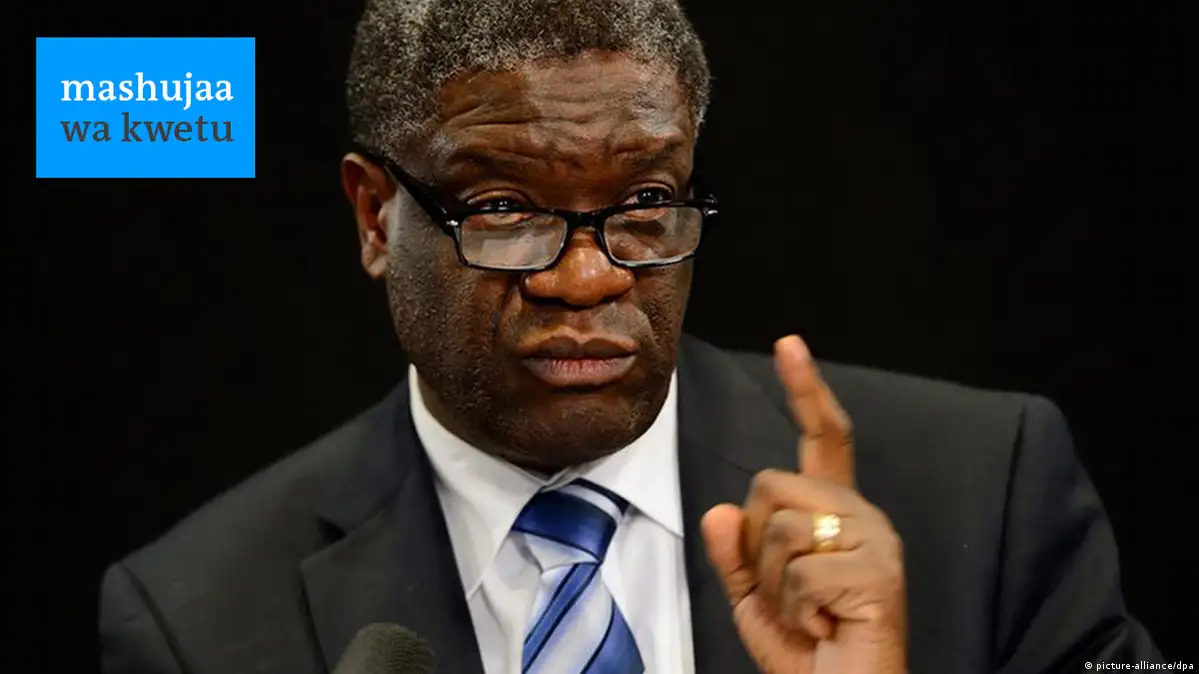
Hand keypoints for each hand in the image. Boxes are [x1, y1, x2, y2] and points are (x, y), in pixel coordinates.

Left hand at [700, 335, 906, 673]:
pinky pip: (800, 571)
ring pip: (781, 525)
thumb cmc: (807, 652)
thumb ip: (735, 554)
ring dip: (776, 583)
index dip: (806, 390)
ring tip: (809, 613)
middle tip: (788, 593)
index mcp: (836, 513)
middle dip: (757, 545)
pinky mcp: (880, 572)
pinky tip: (825, 626)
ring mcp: (876, 540)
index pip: (823, 438)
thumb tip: (721, 509)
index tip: (789, 343)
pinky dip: (795, 609)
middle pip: (770, 484)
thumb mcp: (755, 599)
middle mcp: (862, 515)